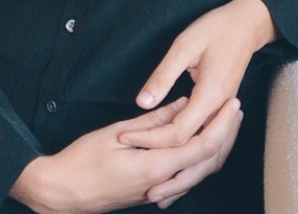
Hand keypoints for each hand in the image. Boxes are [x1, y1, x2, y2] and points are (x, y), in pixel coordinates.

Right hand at [9, 96, 242, 212]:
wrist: (62, 193)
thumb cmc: (83, 160)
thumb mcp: (118, 132)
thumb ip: (153, 121)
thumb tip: (181, 104)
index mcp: (156, 167)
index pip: (202, 146)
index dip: (222, 125)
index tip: (233, 103)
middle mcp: (161, 183)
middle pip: (207, 161)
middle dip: (226, 134)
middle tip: (235, 108)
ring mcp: (156, 190)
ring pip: (197, 170)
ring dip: (214, 145)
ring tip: (223, 120)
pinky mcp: (149, 191)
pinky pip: (183, 175)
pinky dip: (196, 156)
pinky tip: (197, 140)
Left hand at [119, 0, 278, 156]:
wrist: (248, 23)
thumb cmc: (215, 29)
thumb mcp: (184, 45)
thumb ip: (163, 76)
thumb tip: (142, 103)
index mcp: (210, 95)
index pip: (178, 133)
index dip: (150, 139)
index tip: (125, 137)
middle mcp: (220, 110)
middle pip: (192, 150)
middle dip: (163, 158)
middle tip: (134, 162)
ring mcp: (224, 111)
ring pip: (205, 153)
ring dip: (181, 166)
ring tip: (153, 174)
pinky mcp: (223, 109)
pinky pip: (210, 142)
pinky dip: (192, 154)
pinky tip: (173, 154)